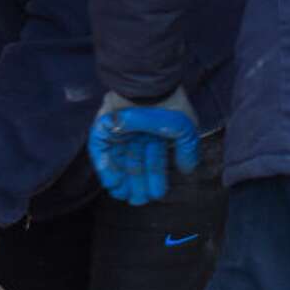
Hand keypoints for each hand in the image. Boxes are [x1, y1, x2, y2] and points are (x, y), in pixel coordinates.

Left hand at [89, 88, 200, 205]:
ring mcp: (119, 130)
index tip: (156, 194)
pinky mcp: (102, 129)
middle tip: (140, 200)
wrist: (148, 89)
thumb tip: (187, 170)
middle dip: (138, 182)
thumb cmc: (169, 106)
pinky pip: (102, 153)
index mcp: (155, 131)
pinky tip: (113, 184)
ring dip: (122, 179)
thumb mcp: (186, 130)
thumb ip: (186, 151)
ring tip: (125, 196)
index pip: (154, 158)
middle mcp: (137, 132)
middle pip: (136, 162)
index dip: (155, 177)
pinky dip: (106, 169)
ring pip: (118, 160)